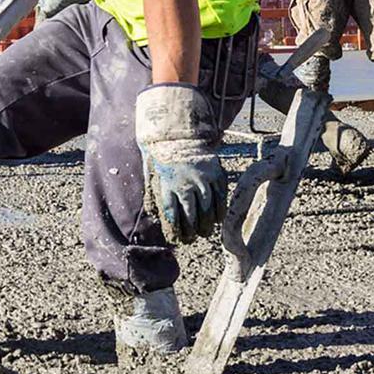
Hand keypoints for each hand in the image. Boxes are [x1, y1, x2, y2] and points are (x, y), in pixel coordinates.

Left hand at [135, 84, 226, 243]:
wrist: (180, 135)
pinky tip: (217, 219)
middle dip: (192, 231)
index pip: (173, 213)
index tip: (178, 238)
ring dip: (206, 224)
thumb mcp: (152, 174)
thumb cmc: (163, 158)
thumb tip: (153, 214)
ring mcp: (204, 179)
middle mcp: (187, 183)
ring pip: (208, 208)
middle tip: (192, 239)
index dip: (177, 229)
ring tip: (204, 232)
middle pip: (192, 214)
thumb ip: (154, 193)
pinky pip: (220, 197)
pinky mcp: (216, 175)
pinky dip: (219, 210)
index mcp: (169, 185)